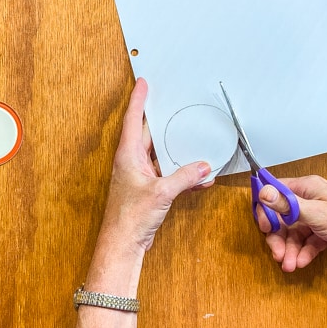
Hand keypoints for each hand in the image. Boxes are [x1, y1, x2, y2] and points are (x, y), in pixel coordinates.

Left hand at [103, 77, 213, 251]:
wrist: (123, 244)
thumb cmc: (130, 217)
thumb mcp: (161, 192)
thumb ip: (184, 177)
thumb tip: (203, 166)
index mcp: (128, 155)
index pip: (133, 119)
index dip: (138, 99)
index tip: (143, 83)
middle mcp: (133, 162)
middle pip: (149, 134)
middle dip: (162, 120)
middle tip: (173, 104)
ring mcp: (141, 175)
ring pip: (161, 154)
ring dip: (177, 150)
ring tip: (193, 139)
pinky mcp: (149, 188)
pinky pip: (168, 173)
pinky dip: (182, 173)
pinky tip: (199, 176)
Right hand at [257, 175, 326, 271]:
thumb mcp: (315, 213)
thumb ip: (287, 204)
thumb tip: (263, 191)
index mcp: (308, 187)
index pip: (276, 192)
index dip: (266, 209)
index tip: (263, 226)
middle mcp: (311, 199)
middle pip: (283, 216)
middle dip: (278, 237)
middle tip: (277, 253)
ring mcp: (319, 216)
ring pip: (294, 232)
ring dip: (289, 249)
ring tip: (289, 264)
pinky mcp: (325, 232)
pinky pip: (306, 241)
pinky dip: (303, 252)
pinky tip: (303, 262)